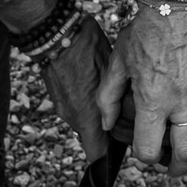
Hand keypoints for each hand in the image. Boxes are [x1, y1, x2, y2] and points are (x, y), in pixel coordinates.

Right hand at [42, 12, 112, 161]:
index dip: (109, 155)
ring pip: (82, 121)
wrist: (54, 32)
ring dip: (94, 115)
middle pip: (91, 137)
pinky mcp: (56, 97)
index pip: (97, 154)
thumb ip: (117, 95)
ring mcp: (61, 107)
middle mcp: (71, 116)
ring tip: (109, 96)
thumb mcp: (110, 68)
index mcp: (86, 114)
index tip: (123, 145)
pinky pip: (73, 108)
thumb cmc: (85, 46)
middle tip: (122, 114)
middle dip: (105, 132)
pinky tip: (93, 84)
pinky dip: (83, 102)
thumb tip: (132, 106)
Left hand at [95, 0, 186, 177]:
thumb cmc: (144, 29)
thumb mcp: (118, 62)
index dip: (146, 156)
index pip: (149, 148)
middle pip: (186, 150)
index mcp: (153, 101)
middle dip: (181, 167)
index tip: (147, 151)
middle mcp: (181, 100)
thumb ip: (109, 97)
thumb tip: (108, 124)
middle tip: (179, 171)